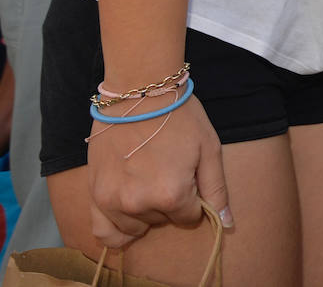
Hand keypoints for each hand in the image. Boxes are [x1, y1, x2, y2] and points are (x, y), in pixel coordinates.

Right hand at [87, 94, 229, 247]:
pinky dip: (117, 229)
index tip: (188, 174)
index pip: (189, 218)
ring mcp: (113, 201)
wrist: (139, 91)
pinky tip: (127, 212)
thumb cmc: (179, 117)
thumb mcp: (209, 150)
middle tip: (166, 170)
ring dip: (145, 212)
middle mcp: (139, 203)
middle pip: (162, 221)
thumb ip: (216, 191)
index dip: (193, 198)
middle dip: (169, 202)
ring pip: (137, 226)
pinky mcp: (95, 194)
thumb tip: (226, 224)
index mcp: (172, 194)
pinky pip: (103, 232)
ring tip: (147, 179)